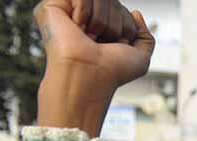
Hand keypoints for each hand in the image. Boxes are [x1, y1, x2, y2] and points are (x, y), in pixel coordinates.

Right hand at [35, 0, 154, 135]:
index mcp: (101, 28)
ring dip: (101, 22)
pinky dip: (85, 15)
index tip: (114, 47)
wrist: (90, 77)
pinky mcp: (52, 7)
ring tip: (88, 38)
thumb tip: (135, 12)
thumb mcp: (140, 58)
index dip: (126, 29)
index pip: (121, 9)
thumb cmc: (111, 72)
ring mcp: (67, 12)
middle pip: (113, 2)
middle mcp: (84, 19)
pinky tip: (77, 29)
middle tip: (100, 43)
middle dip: (115, 25)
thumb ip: (145, 36)